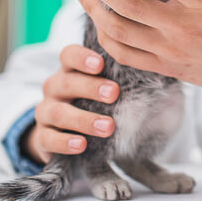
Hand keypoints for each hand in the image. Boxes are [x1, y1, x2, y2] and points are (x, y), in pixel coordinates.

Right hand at [24, 44, 118, 163]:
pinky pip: (48, 138)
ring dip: (84, 119)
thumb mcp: (103, 90)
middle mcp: (55, 88)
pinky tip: (81, 145)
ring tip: (108, 127)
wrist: (63, 135)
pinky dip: (64, 142)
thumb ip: (122, 81)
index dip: (82, 57)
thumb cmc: (93, 104)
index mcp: (70, 71)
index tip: (100, 64)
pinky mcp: (42, 137)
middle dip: (90, 87)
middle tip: (114, 93)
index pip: (69, 55)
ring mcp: (45, 112)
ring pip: (58, 112)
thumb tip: (159, 75)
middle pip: (67, 82)